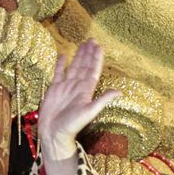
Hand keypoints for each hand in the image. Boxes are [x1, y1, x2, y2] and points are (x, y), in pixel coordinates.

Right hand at [37, 41, 117, 174]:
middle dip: (88, 53)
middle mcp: (77, 86)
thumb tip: (119, 91)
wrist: (54, 134)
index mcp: (86, 90)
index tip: (99, 46)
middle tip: (92, 40)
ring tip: (82, 44)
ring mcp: (66, 87)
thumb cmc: (72, 125)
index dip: (96, 58)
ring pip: (74, 67)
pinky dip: (60, 64)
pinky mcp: (54, 89)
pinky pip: (58, 73)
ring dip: (78, 56)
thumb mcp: (89, 112)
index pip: (93, 70)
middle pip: (84, 66)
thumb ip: (102, 100)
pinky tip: (63, 55)